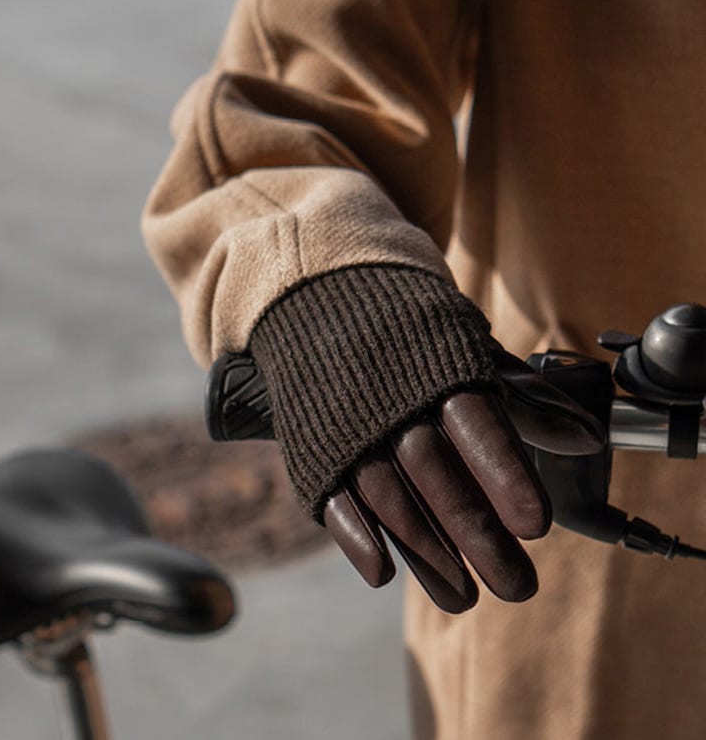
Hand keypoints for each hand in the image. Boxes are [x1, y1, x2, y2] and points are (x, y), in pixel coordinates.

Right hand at [323, 362, 605, 613]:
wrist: (328, 306)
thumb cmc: (416, 340)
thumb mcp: (470, 352)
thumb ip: (523, 397)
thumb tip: (588, 438)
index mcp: (437, 369)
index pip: (475, 424)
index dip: (505, 474)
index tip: (536, 526)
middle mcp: (391, 399)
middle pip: (436, 472)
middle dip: (477, 532)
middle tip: (518, 587)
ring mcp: (350, 427)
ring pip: (388, 495)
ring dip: (426, 549)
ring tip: (465, 599)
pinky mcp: (318, 450)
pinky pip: (333, 496)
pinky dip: (355, 536)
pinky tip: (382, 574)